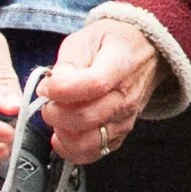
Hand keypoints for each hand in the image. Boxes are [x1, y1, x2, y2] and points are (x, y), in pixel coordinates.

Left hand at [37, 18, 162, 165]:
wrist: (144, 52)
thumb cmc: (113, 43)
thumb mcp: (87, 38)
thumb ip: (68, 62)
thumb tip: (52, 86)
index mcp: (120, 66)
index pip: (92, 85)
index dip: (61, 89)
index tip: (46, 86)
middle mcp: (126, 98)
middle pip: (85, 118)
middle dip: (54, 112)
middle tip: (48, 100)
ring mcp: (124, 120)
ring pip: (87, 142)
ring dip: (62, 132)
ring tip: (57, 115)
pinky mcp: (119, 135)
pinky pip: (92, 153)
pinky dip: (71, 148)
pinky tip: (63, 132)